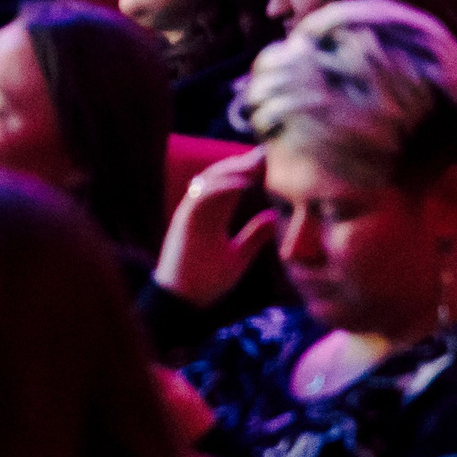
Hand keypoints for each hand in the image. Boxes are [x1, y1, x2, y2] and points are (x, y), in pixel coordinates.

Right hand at [154, 148, 277, 308]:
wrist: (183, 301)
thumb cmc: (206, 282)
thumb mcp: (238, 257)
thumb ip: (253, 237)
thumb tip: (273, 218)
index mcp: (211, 216)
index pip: (230, 186)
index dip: (248, 172)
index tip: (270, 163)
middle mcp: (199, 209)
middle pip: (218, 176)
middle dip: (241, 164)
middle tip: (266, 154)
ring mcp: (189, 213)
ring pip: (209, 180)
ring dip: (232, 169)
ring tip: (256, 163)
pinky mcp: (184, 220)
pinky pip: (202, 196)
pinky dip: (221, 186)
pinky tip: (243, 182)